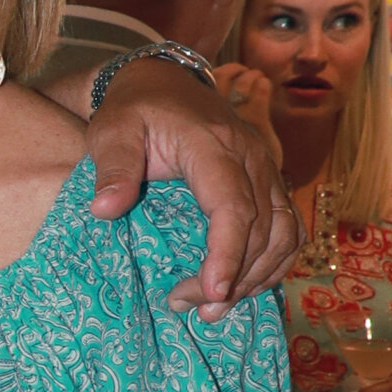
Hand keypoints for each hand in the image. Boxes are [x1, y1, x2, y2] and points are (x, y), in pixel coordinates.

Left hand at [86, 58, 299, 318]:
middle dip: (234, 276)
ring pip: (284, 234)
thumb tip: (104, 211)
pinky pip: (287, 229)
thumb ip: (112, 168)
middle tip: (192, 308)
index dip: (228, 253)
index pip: (232, 206)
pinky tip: (242, 287)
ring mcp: (266, 169)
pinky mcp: (269, 182)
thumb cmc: (134, 109)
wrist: (163, 82)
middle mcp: (252, 157)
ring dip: (257, 276)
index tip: (211, 292)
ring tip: (214, 309)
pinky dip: (271, 263)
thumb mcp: (112, 129)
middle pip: (262, 229)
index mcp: (213, 145)